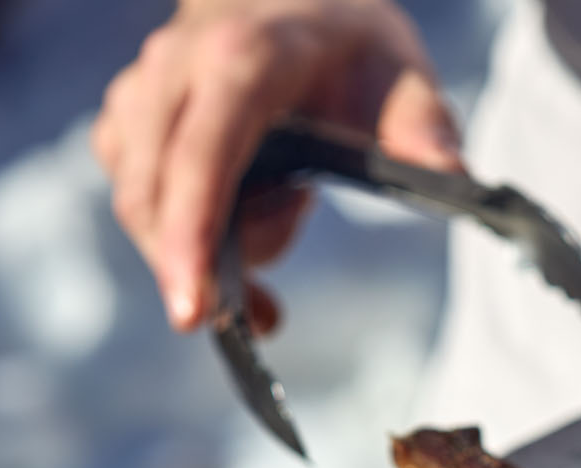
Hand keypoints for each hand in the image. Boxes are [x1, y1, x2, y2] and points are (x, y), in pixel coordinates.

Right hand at [91, 0, 462, 332]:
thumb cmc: (352, 47)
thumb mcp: (405, 77)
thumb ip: (426, 128)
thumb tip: (453, 173)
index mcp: (243, 58)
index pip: (202, 152)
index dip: (191, 233)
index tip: (194, 308)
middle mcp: (176, 68)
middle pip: (153, 196)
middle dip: (198, 267)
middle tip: (266, 305)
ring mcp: (141, 92)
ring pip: (142, 205)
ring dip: (203, 253)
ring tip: (286, 221)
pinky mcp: (127, 120)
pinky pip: (140, 202)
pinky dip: (181, 243)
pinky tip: (244, 247)